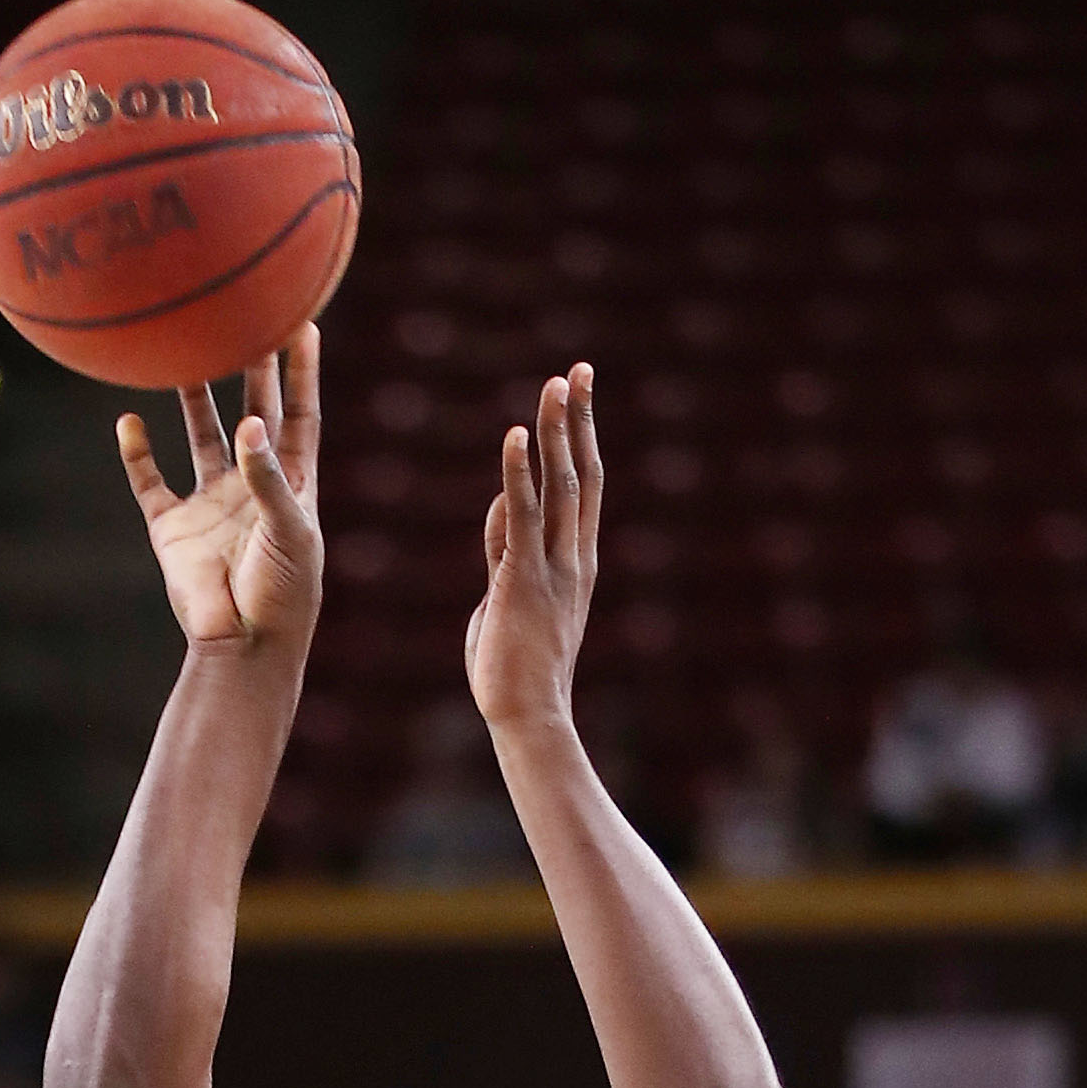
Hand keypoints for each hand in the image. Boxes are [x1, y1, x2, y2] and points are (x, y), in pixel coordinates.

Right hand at [118, 327, 322, 655]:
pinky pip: (149, 482)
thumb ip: (269, 477)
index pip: (300, 413)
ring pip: (199, 436)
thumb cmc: (284, 592)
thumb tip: (250, 423)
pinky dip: (136, 454)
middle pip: (251, 410)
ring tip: (183, 353)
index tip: (304, 322)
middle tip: (243, 315)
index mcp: (291, 482)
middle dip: (249, 367)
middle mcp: (250, 484)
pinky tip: (128, 422)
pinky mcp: (173, 528)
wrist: (243, 645)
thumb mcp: (289, 531)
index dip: (303, 371)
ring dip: (192, 398)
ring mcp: (210, 503)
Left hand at [465, 363, 601, 733]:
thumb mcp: (511, 597)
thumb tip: (503, 508)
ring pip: (558, 488)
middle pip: (580, 475)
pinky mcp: (522, 583)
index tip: (579, 397)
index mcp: (576, 562)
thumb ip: (507, 550)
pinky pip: (521, 519)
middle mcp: (573, 558)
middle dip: (579, 421)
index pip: (583, 488)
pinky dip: (519, 474)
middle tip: (578, 370)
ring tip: (553, 384)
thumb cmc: (515, 668)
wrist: (529, 717)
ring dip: (556, 433)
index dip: (582, 439)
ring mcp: (552, 570)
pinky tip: (517, 436)